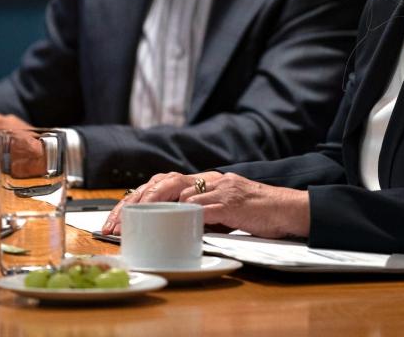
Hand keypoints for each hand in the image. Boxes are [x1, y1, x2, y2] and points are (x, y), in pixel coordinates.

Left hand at [102, 171, 309, 239]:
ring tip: (137, 222)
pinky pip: (205, 207)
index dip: (138, 198)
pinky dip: (189, 215)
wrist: (288, 208)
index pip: (164, 183)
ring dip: (157, 209)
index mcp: (206, 181)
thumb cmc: (257, 212)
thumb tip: (175, 223)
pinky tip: (175, 223)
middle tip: (119, 223)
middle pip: (166, 183)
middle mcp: (211, 180)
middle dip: (138, 203)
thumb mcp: (223, 209)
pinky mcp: (233, 202)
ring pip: (182, 192)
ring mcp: (222, 189)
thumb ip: (201, 211)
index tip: (116, 217)